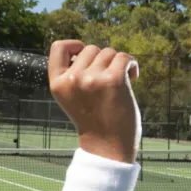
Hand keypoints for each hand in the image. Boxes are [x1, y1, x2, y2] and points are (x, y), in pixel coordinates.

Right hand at [48, 41, 140, 163]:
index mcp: (57, 83)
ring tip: (119, 81)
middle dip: (101, 60)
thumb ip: (72, 75)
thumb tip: (85, 49)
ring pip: (108, 52)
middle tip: (106, 79)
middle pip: (90, 49)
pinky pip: (124, 57)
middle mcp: (72, 79)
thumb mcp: (71, 97)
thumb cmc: (92, 119)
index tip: (83, 54)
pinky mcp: (113, 80)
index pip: (58, 47)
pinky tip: (133, 77)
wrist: (107, 145)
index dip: (74, 45)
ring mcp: (92, 79)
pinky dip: (131, 64)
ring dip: (117, 63)